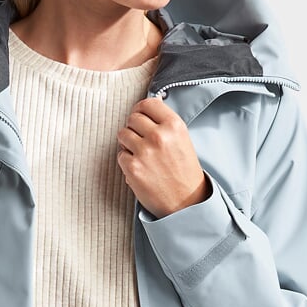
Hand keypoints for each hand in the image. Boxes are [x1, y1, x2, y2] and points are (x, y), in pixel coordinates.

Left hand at [115, 96, 210, 218]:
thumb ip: (165, 123)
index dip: (141, 109)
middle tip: (140, 139)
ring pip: (123, 134)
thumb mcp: (182, 140)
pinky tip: (139, 167)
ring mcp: (144, 151)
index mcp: (174, 126)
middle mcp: (159, 136)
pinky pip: (120, 154)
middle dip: (134, 127)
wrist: (186, 202)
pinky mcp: (133, 168)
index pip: (148, 103)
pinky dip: (126, 160)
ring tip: (140, 154)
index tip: (140, 116)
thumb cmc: (184, 172)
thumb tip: (147, 106)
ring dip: (128, 142)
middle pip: (133, 117)